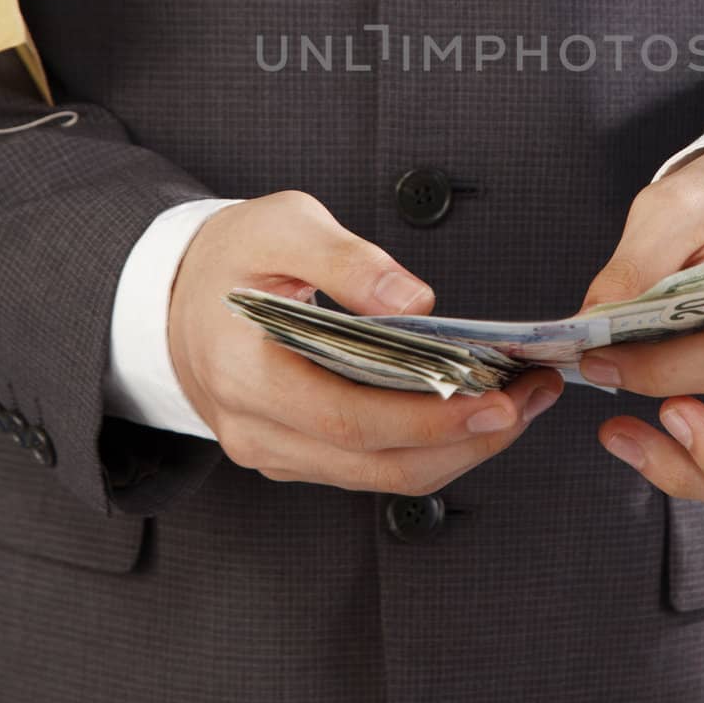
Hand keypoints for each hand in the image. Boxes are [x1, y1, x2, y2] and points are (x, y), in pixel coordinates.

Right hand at [169, 191, 561, 491]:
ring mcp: (275, 451)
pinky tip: (470, 409)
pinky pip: (371, 467)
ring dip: (459, 448)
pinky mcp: (295, 454)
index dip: (433, 418)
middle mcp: (258, 430)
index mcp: (247, 374)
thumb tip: (417, 303)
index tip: (499, 398)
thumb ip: (347, 259)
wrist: (172, 296)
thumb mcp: (283, 225)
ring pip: (383, 476)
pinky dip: (428, 445)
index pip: (352, 419)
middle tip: (531, 399)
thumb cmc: (230, 255)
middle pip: (380, 464)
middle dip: (469, 439)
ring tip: (519, 403)